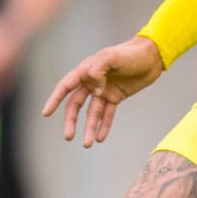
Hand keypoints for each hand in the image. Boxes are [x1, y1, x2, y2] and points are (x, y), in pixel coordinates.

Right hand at [42, 36, 165, 147]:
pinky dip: (104, 126)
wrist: (151, 56)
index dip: (54, 99)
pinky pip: (107, 114)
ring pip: (92, 113)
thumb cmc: (130, 53)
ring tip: (88, 144)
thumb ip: (98, 70)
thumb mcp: (112, 57)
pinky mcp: (116, 97)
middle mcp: (92, 82)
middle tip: (69, 137)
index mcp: (86, 70)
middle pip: (76, 105)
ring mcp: (103, 91)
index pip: (65, 87)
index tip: (45, 113)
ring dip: (89, 128)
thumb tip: (95, 89)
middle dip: (71, 121)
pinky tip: (100, 138)